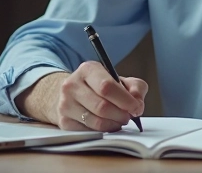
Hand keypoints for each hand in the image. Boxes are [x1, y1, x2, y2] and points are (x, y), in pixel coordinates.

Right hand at [20, 62, 146, 131]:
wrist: (72, 93)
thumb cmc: (99, 86)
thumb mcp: (118, 79)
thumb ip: (135, 87)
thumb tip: (138, 102)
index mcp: (88, 69)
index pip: (106, 86)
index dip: (125, 100)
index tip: (136, 108)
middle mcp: (72, 85)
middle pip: (102, 106)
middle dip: (121, 115)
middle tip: (128, 117)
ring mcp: (65, 104)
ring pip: (96, 122)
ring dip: (113, 125)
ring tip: (118, 120)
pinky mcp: (64, 121)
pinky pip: (89, 132)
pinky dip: (102, 131)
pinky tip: (106, 124)